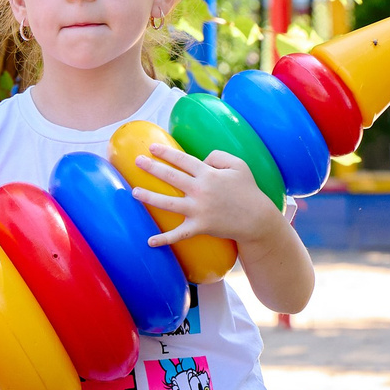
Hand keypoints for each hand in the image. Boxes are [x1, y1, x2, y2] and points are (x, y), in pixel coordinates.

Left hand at [131, 140, 286, 251]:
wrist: (256, 218)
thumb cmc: (247, 190)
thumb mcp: (239, 165)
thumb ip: (218, 156)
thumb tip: (200, 160)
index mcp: (208, 174)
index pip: (182, 159)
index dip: (166, 152)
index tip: (151, 147)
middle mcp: (200, 190)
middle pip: (171, 176)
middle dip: (152, 167)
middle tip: (137, 161)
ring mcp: (198, 209)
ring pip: (168, 202)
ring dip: (149, 197)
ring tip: (133, 192)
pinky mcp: (200, 226)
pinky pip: (179, 234)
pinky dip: (164, 239)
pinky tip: (149, 241)